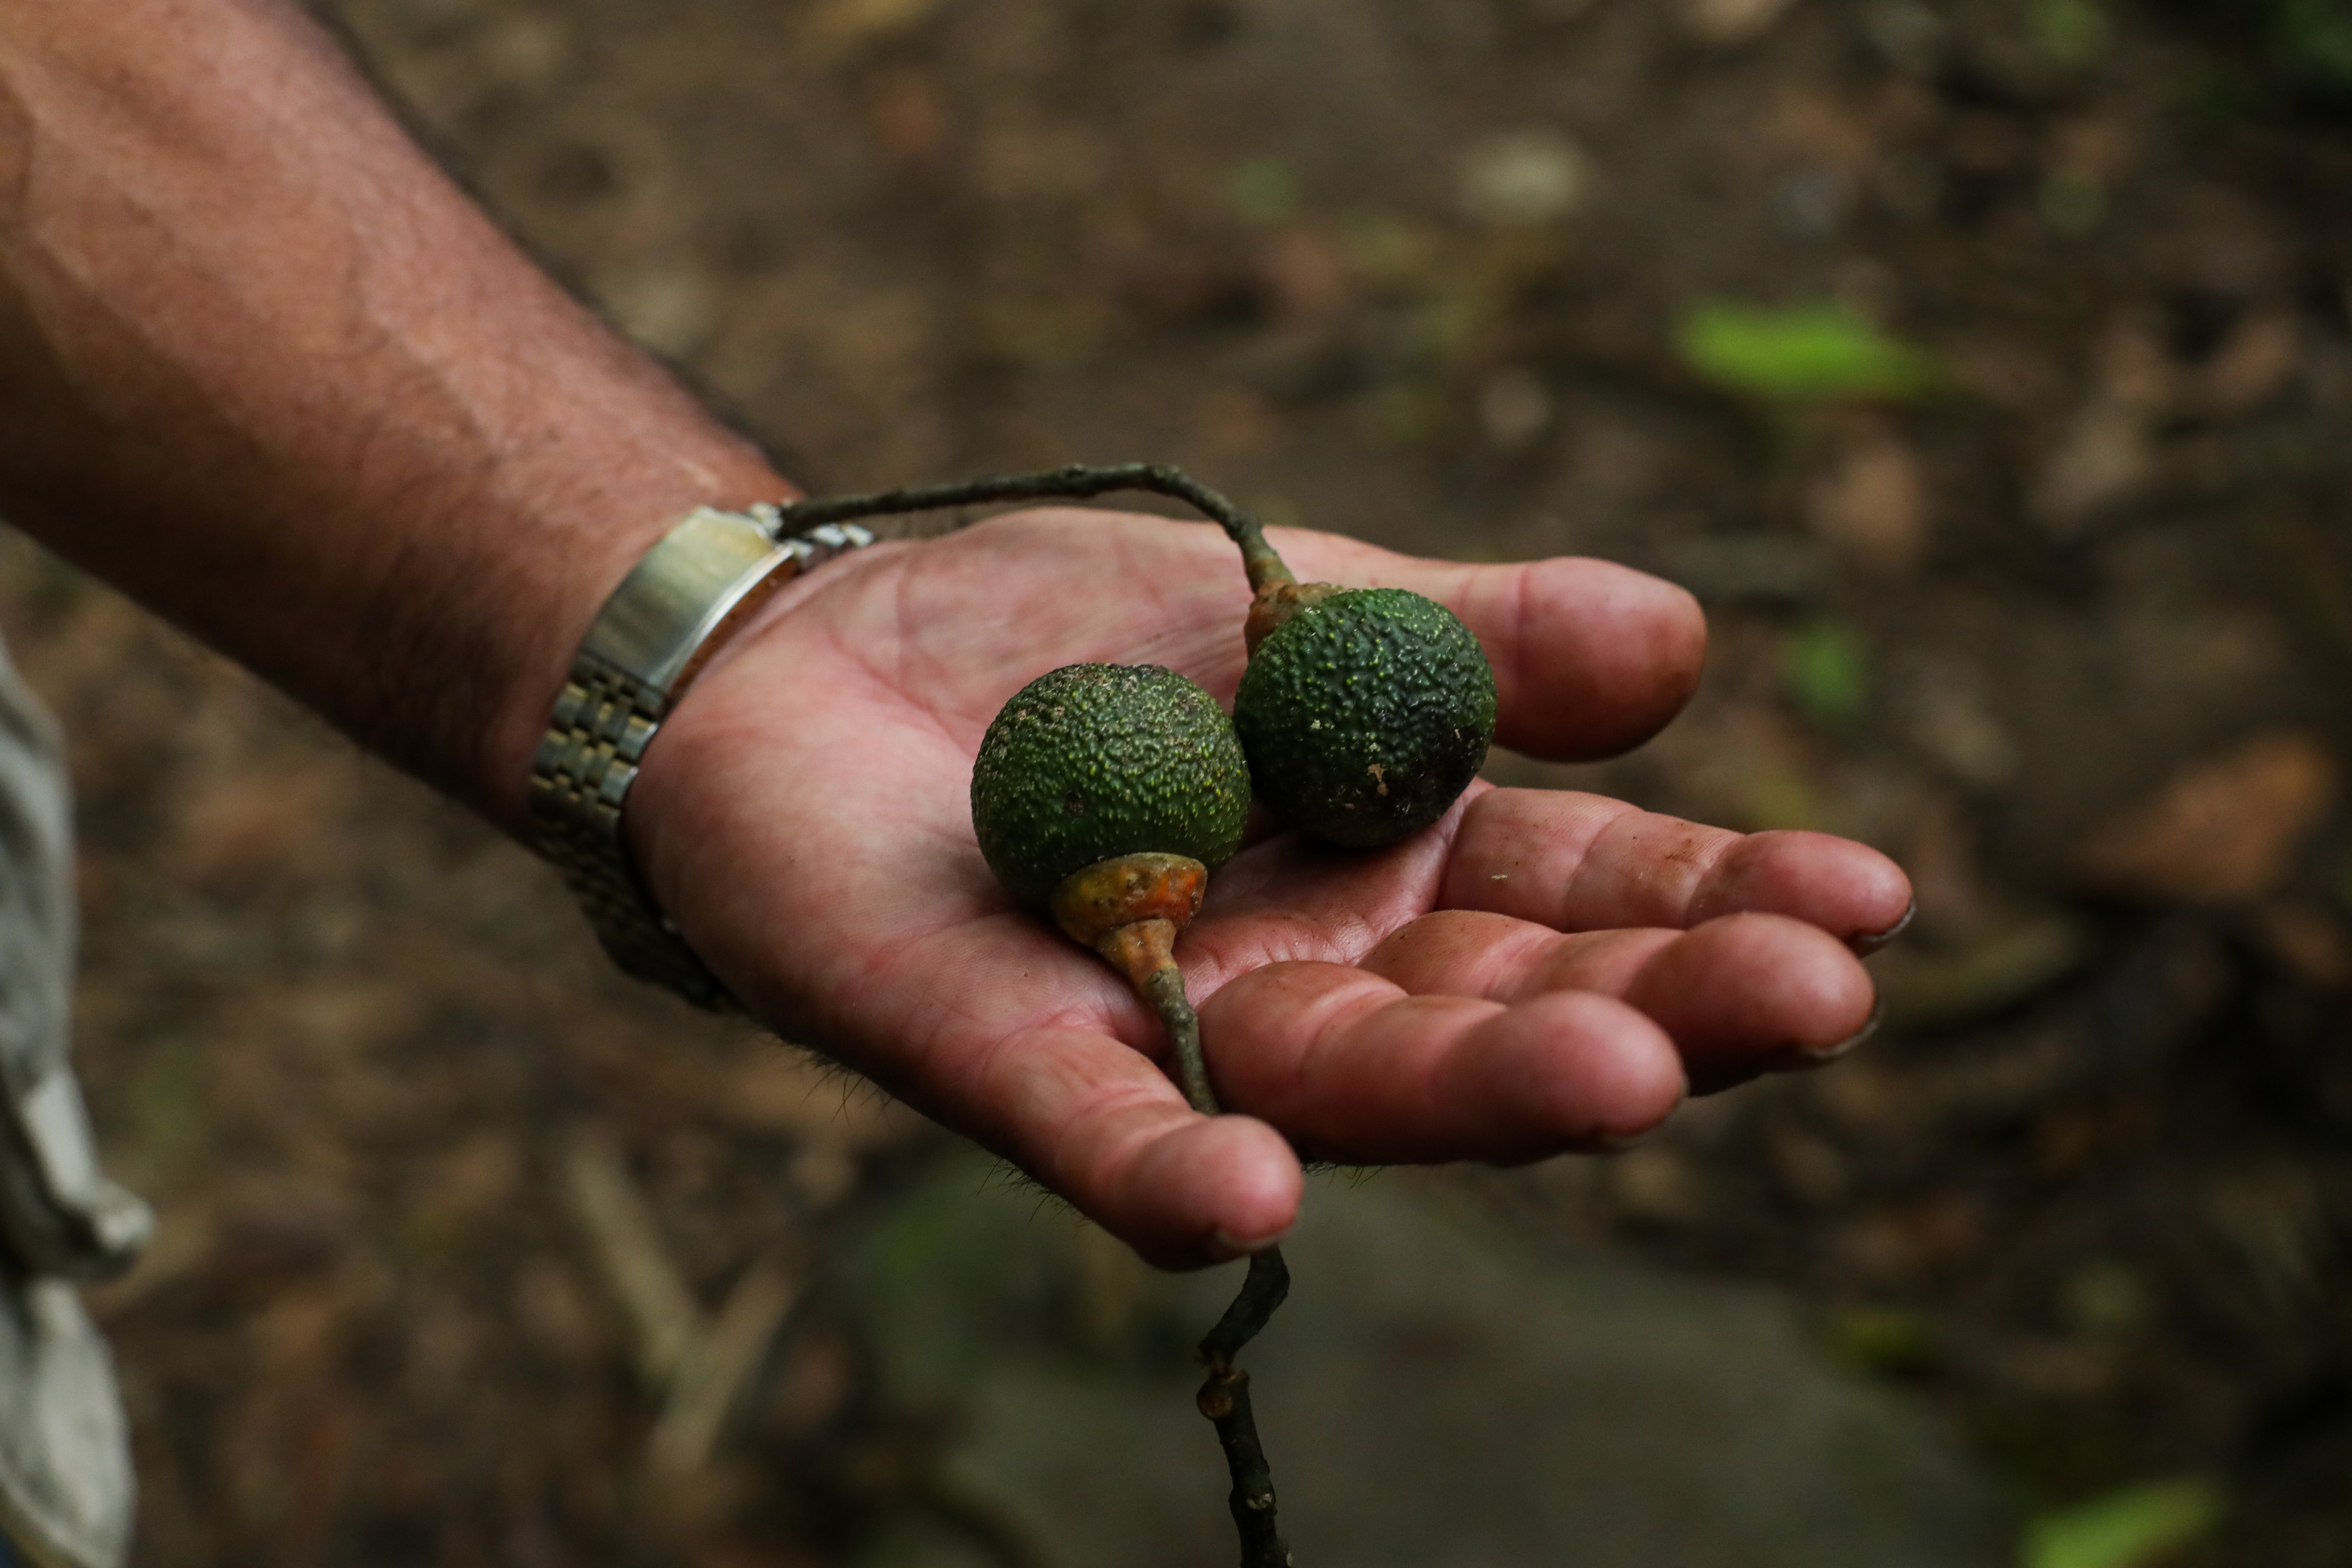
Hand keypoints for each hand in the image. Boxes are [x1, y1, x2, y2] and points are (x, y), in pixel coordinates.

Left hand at [624, 508, 1911, 1267]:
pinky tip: (1252, 1196)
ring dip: (1484, 1088)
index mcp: (1398, 864)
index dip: (1725, 906)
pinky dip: (1172, 1171)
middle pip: (1499, 1009)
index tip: (1867, 901)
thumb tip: (1688, 646)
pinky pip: (1098, 1133)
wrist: (812, 647)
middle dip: (1655, 1007)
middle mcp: (1312, 972)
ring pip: (1347, 1081)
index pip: (1589, 898)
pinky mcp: (1002, 1054)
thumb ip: (1478, 641)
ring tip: (1626, 1074)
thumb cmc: (1071, 631)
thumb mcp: (1302, 603)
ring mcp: (1166, 1028)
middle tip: (1811, 1001)